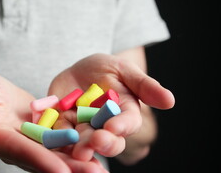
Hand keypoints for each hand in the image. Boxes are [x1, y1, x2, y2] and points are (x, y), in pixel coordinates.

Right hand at [0, 73, 108, 172]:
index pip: (20, 151)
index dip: (41, 161)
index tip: (62, 172)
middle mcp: (16, 149)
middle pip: (44, 161)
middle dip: (69, 168)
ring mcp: (31, 145)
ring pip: (56, 157)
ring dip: (78, 164)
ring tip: (102, 170)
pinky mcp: (42, 139)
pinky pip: (60, 146)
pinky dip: (77, 151)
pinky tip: (97, 156)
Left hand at [48, 53, 174, 160]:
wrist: (79, 69)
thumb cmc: (107, 69)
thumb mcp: (124, 70)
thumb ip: (143, 85)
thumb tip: (170, 101)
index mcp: (123, 113)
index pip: (126, 123)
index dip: (122, 126)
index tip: (115, 127)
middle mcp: (103, 125)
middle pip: (106, 139)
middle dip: (101, 142)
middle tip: (95, 142)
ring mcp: (80, 126)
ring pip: (81, 141)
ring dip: (79, 147)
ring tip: (76, 150)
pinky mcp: (60, 123)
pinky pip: (56, 132)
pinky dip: (54, 137)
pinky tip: (50, 139)